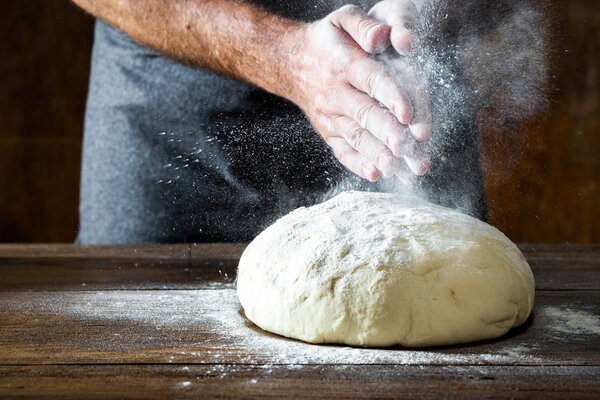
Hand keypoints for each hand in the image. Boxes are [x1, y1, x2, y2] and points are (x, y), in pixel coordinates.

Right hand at [283, 5, 429, 182]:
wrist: (292, 63)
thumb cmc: (327, 40)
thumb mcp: (343, 19)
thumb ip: (364, 25)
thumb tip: (383, 37)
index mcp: (344, 63)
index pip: (371, 80)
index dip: (391, 97)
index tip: (408, 114)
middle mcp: (335, 93)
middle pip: (365, 114)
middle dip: (387, 133)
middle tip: (408, 148)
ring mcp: (331, 116)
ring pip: (356, 137)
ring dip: (377, 154)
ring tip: (397, 168)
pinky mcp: (329, 132)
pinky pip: (343, 150)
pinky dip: (358, 164)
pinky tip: (375, 174)